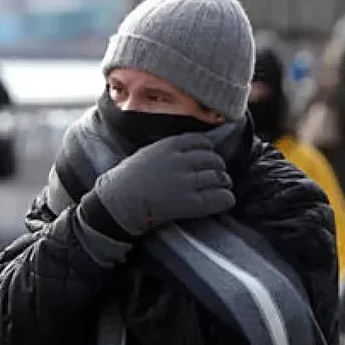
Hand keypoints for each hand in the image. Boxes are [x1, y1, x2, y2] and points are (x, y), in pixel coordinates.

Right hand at [85, 133, 234, 237]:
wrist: (118, 203)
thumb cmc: (128, 180)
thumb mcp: (148, 153)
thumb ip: (169, 150)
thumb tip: (193, 150)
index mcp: (169, 146)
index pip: (201, 141)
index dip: (209, 150)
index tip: (208, 157)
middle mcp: (180, 161)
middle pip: (213, 159)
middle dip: (218, 167)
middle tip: (218, 175)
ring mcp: (186, 182)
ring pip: (219, 177)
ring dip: (223, 183)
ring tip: (221, 188)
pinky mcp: (190, 203)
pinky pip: (220, 198)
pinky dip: (226, 198)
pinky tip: (225, 200)